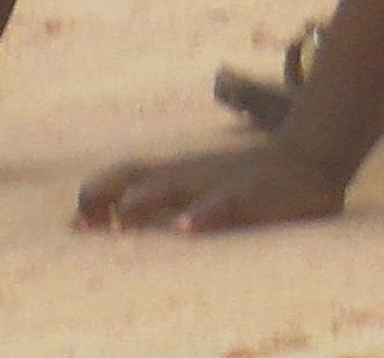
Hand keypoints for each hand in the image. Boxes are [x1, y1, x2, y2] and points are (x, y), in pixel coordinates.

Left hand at [74, 140, 348, 235]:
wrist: (311, 155)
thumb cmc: (250, 179)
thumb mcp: (206, 188)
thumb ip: (171, 202)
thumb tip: (123, 223)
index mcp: (180, 172)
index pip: (126, 176)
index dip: (97, 195)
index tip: (72, 224)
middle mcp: (192, 173)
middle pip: (138, 177)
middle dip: (106, 198)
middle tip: (80, 225)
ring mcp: (220, 181)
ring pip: (175, 185)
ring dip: (145, 200)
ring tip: (121, 222)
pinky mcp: (251, 193)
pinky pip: (224, 202)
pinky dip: (202, 214)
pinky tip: (186, 228)